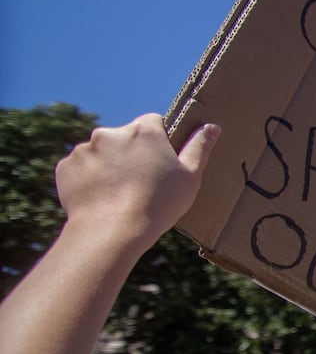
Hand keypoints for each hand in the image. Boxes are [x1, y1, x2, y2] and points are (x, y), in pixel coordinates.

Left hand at [55, 114, 218, 251]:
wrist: (112, 231)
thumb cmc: (157, 204)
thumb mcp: (190, 177)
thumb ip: (199, 148)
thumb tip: (211, 127)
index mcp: (143, 131)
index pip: (153, 122)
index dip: (159, 141)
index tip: (161, 163)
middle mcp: (110, 133)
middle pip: (125, 138)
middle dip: (131, 154)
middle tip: (141, 182)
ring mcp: (85, 149)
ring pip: (101, 153)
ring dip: (109, 166)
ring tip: (119, 194)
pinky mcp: (66, 167)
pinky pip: (81, 169)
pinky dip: (89, 180)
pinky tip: (101, 198)